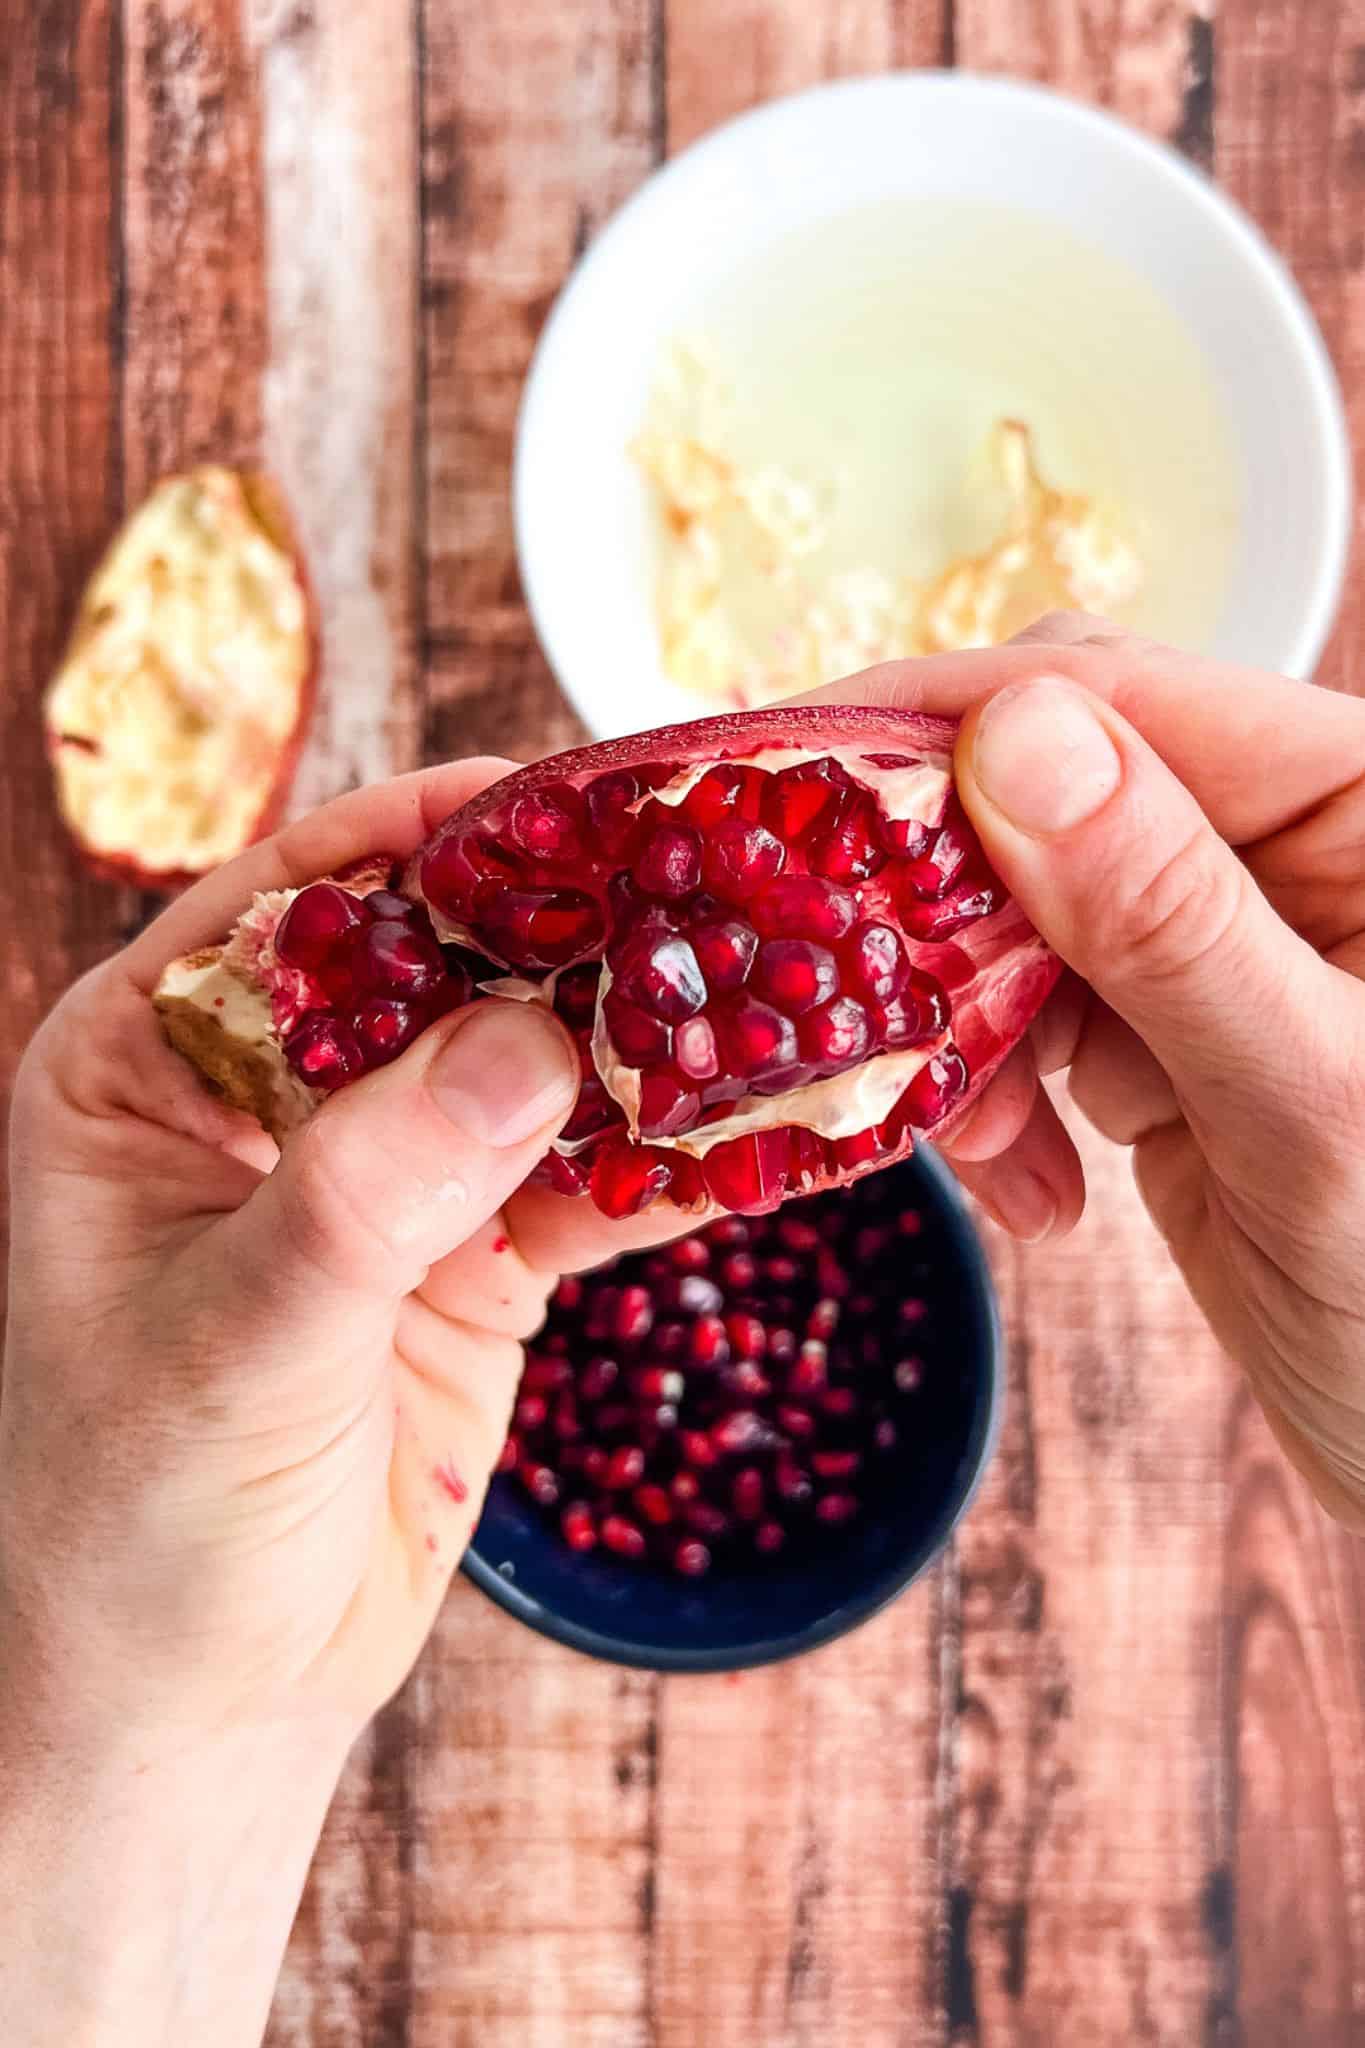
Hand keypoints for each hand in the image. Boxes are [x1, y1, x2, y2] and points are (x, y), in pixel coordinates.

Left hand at [0, 759, 681, 2043]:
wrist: (193, 1700)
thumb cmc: (135, 1519)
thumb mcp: (235, 1338)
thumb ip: (371, 1190)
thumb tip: (529, 1041)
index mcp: (147, 1063)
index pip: (295, 900)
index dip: (427, 837)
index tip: (567, 802)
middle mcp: (268, 1095)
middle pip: (439, 963)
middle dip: (566, 931)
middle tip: (711, 883)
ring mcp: (381, 1179)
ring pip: (528, 1071)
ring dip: (640, 1045)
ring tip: (770, 991)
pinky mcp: (468, 1266)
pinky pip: (583, 1191)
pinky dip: (669, 1169)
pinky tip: (764, 1136)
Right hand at [825, 614, 1364, 1532]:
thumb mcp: (1313, 1106)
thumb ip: (1169, 919)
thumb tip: (1012, 732)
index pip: (1132, 700)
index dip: (946, 720)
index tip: (776, 772)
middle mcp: (1300, 845)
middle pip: (1054, 787)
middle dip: (946, 898)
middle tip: (856, 992)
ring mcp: (1231, 942)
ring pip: (1022, 908)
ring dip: (968, 1023)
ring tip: (989, 1152)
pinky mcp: (1179, 1033)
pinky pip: (1037, 1012)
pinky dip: (1002, 1093)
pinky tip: (1037, 1190)